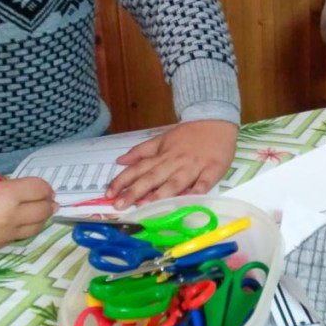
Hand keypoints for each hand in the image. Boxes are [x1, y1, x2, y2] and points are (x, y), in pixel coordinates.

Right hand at [0, 173, 56, 250]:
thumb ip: (7, 185)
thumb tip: (25, 191)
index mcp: (7, 197)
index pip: (40, 190)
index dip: (44, 186)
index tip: (42, 186)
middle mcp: (10, 219)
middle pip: (43, 211)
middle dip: (47, 202)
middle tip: (46, 198)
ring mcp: (3, 236)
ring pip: (35, 228)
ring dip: (39, 218)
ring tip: (37, 211)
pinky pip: (18, 238)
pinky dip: (23, 229)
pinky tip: (18, 222)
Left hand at [105, 120, 238, 207]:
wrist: (216, 119)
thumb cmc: (189, 133)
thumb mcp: (162, 139)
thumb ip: (141, 151)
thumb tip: (120, 161)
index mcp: (162, 155)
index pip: (138, 168)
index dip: (123, 180)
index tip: (109, 193)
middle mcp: (174, 162)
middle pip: (152, 178)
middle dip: (135, 192)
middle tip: (119, 205)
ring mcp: (193, 167)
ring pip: (175, 182)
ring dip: (160, 194)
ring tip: (145, 206)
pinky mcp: (212, 170)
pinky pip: (203, 183)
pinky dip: (196, 192)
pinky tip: (188, 202)